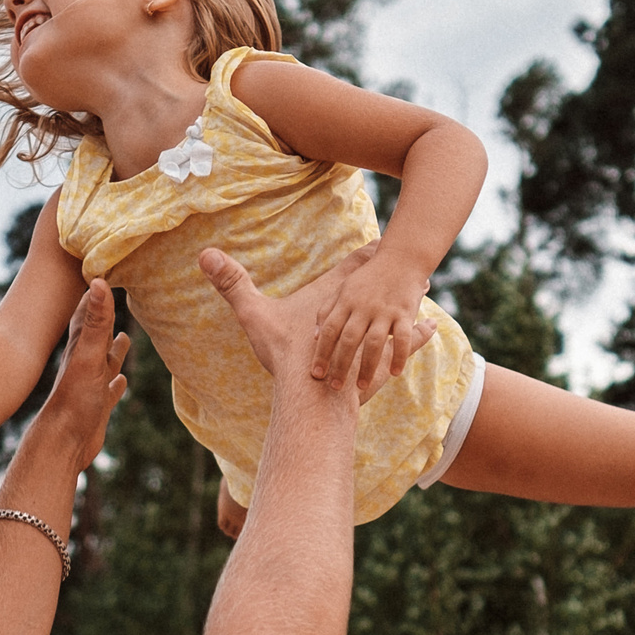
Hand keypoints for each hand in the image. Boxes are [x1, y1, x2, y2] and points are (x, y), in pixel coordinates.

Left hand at [22, 279, 133, 473]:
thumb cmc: (73, 399)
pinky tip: (120, 381)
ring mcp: (91, 383)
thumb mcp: (89, 356)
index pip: (91, 309)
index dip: (97, 289)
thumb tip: (99, 281)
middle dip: (108, 315)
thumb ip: (96, 322)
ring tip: (126, 336)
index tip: (103, 265)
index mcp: (82, 345)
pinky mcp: (97, 405)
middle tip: (117, 296)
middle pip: (99, 332)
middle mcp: (85, 360)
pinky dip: (116, 382)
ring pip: (106, 360)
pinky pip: (110, 389)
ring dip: (115, 349)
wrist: (63, 443)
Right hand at [200, 244, 434, 405]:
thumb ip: (232, 284)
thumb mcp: (254, 316)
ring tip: (426, 292)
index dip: (366, 253)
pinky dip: (418, 334)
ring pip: (396, 312)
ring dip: (409, 301)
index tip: (378, 241)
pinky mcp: (380, 360)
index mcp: (332, 296)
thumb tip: (204, 254)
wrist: (311, 392)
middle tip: (410, 262)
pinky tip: (430, 329)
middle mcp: (356, 313)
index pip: (353, 266)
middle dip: (393, 275)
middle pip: (379, 287)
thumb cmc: (285, 353)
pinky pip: (404, 342)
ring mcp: (370, 336)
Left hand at [310, 250, 431, 395]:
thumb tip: (315, 337)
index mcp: (346, 301)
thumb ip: (327, 311)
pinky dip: (398, 356)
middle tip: (334, 388)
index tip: (316, 374)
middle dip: (340, 365)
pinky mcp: (405, 313)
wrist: (400, 259)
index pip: (329, 330)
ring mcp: (384, 310)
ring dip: (367, 367)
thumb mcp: (343, 290)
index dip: (321, 353)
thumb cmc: (368, 278)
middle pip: (348, 340)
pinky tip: (394, 373)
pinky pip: (401, 338)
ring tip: (361, 387)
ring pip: (373, 342)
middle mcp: (363, 306)